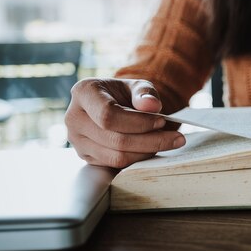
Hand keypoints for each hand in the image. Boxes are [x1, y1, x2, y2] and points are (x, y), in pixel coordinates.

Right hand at [65, 78, 185, 167]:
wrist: (114, 105)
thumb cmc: (126, 94)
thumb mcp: (138, 86)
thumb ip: (145, 93)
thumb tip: (151, 106)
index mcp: (84, 92)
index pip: (108, 115)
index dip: (138, 122)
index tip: (162, 121)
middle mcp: (74, 117)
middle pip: (115, 139)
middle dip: (150, 140)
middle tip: (176, 137)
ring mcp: (77, 140)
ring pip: (116, 156)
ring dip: (147, 151)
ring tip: (169, 142)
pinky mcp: (86, 156)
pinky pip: (115, 164)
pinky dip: (139, 158)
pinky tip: (153, 149)